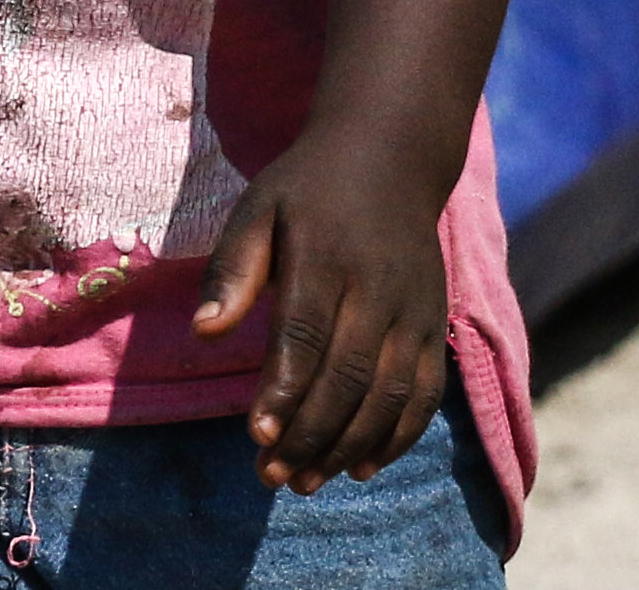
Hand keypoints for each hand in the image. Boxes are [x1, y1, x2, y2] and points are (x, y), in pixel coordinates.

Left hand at [192, 134, 454, 494]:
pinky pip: (424, 393)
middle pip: (348, 376)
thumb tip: (203, 332)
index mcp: (327, 256)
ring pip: (388, 394)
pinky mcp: (435, 326)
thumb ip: (233, 269)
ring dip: (349, 447)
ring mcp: (414, 311)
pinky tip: (361, 466)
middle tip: (273, 477)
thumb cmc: (307, 190)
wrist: (391, 157)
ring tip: (307, 482)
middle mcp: (379, 288)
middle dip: (310, 434)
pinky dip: (397, 437)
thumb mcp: (259, 209)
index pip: (306, 334)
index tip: (257, 437)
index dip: (284, 390)